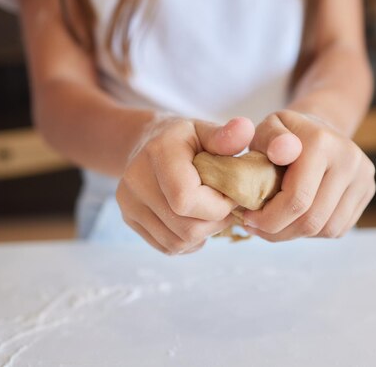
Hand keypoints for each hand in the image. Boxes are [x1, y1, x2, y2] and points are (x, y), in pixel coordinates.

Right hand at [116, 116, 254, 253]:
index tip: (230, 194)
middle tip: (225, 205)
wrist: (147, 144)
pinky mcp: (129, 219)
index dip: (217, 205)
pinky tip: (195, 220)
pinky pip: (167, 247)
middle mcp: (136, 179)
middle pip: (186, 228)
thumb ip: (225, 136)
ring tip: (210, 212)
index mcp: (159, 153)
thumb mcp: (205, 130)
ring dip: (204, 234)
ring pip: (177, 243)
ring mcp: (129, 202)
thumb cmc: (185, 139)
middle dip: (216, 222)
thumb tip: (245, 129)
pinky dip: (188, 241)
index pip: (186, 200)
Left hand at [242, 110, 375, 240]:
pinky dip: (313, 232)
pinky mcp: (368, 191)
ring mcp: (363, 176)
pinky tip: (296, 218)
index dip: (268, 219)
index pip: (297, 199)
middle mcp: (348, 159)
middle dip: (279, 232)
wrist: (318, 127)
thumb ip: (268, 139)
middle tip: (257, 228)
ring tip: (275, 224)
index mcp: (321, 143)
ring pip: (327, 229)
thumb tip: (282, 151)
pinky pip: (338, 228)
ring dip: (295, 235)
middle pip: (312, 220)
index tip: (247, 219)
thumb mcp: (267, 128)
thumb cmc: (284, 134)